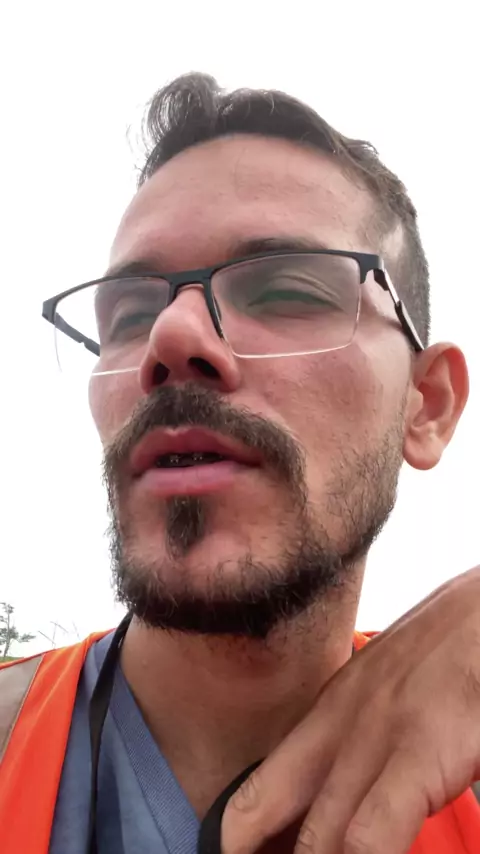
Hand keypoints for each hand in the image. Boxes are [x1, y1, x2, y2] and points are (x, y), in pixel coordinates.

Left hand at [221, 566, 479, 853]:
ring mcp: (374, 735)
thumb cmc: (454, 644)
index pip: (262, 786)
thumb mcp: (394, 682)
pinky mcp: (418, 750)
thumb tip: (364, 781)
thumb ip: (370, 727)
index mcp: (333, 706)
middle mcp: (339, 720)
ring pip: (317, 836)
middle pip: (266, 809)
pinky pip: (371, 834)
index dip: (244, 834)